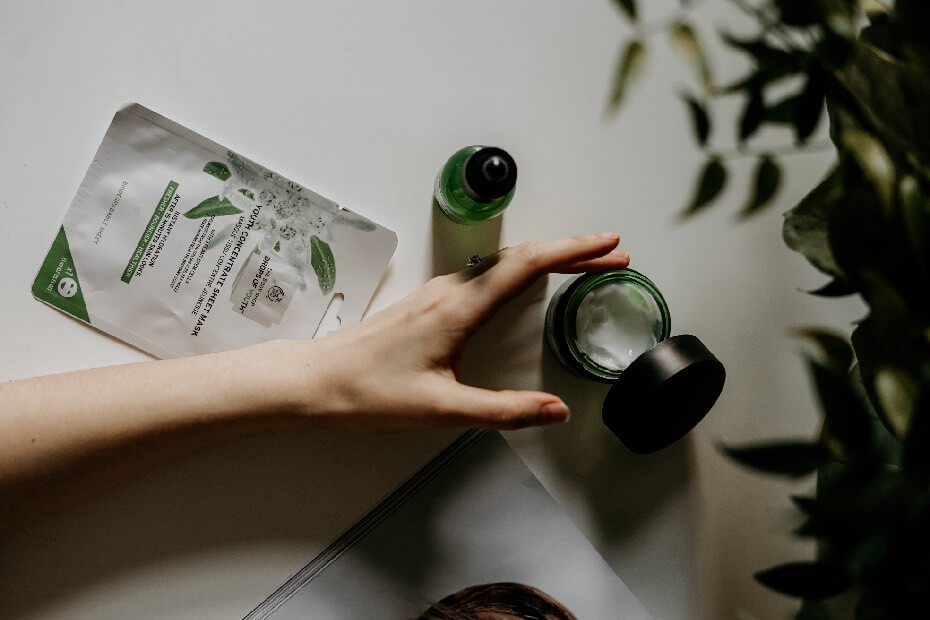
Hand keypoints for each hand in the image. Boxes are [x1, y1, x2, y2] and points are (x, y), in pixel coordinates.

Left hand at [297, 233, 628, 430]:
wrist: (313, 382)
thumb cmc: (368, 393)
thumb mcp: (443, 409)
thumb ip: (504, 410)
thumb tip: (554, 410)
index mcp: (459, 308)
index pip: (527, 265)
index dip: (573, 251)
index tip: (609, 245)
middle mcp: (450, 292)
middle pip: (521, 257)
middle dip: (571, 251)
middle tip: (611, 255)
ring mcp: (437, 295)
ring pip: (502, 263)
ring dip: (546, 259)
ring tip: (581, 265)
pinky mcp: (428, 305)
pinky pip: (485, 275)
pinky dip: (518, 271)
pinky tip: (523, 283)